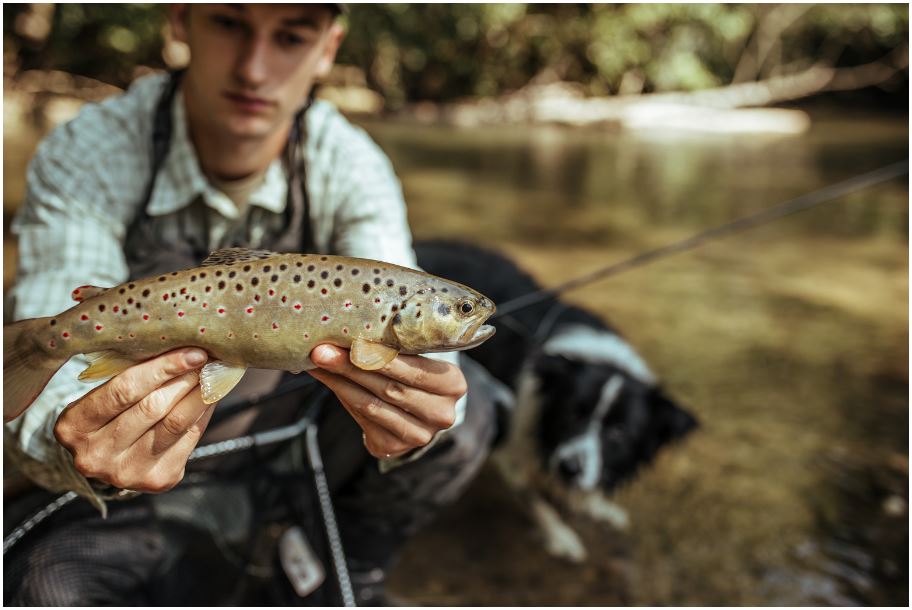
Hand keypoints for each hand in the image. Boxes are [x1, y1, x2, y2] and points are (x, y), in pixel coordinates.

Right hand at [54, 348, 213, 492]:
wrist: (108, 459)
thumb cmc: (109, 413)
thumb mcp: (103, 394)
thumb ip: (135, 376)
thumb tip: (186, 352)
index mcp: (74, 426)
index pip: (124, 390)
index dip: (163, 368)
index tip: (192, 352)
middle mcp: (96, 455)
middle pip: (152, 407)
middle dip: (185, 379)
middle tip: (206, 360)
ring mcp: (126, 473)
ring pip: (175, 424)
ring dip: (199, 395)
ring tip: (212, 375)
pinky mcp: (158, 480)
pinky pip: (189, 439)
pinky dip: (203, 413)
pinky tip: (209, 396)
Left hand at [308, 344, 465, 458]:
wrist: (416, 415)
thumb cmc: (414, 375)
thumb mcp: (418, 360)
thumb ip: (394, 350)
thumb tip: (350, 328)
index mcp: (453, 385)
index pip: (415, 372)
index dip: (382, 358)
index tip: (352, 342)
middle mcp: (441, 414)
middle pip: (391, 388)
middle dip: (353, 367)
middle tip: (323, 351)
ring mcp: (419, 435)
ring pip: (372, 405)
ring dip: (341, 382)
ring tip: (318, 363)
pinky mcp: (393, 446)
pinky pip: (362, 418)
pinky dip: (341, 396)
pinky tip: (327, 380)